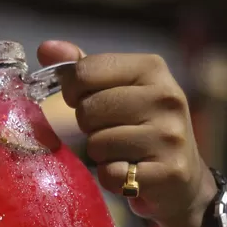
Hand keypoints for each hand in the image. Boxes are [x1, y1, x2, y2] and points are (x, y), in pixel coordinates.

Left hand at [38, 41, 217, 226]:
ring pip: (98, 143)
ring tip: (122, 151)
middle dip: (88, 125)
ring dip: (100, 153)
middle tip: (109, 130)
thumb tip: (46, 48)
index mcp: (152, 68)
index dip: (73, 90)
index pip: (85, 71)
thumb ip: (83, 69)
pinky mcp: (168, 171)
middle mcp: (166, 97)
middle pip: (88, 109)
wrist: (181, 177)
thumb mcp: (118, 89)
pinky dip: (111, 177)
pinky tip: (129, 172)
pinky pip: (111, 174)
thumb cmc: (140, 126)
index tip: (83, 99)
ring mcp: (169, 135)